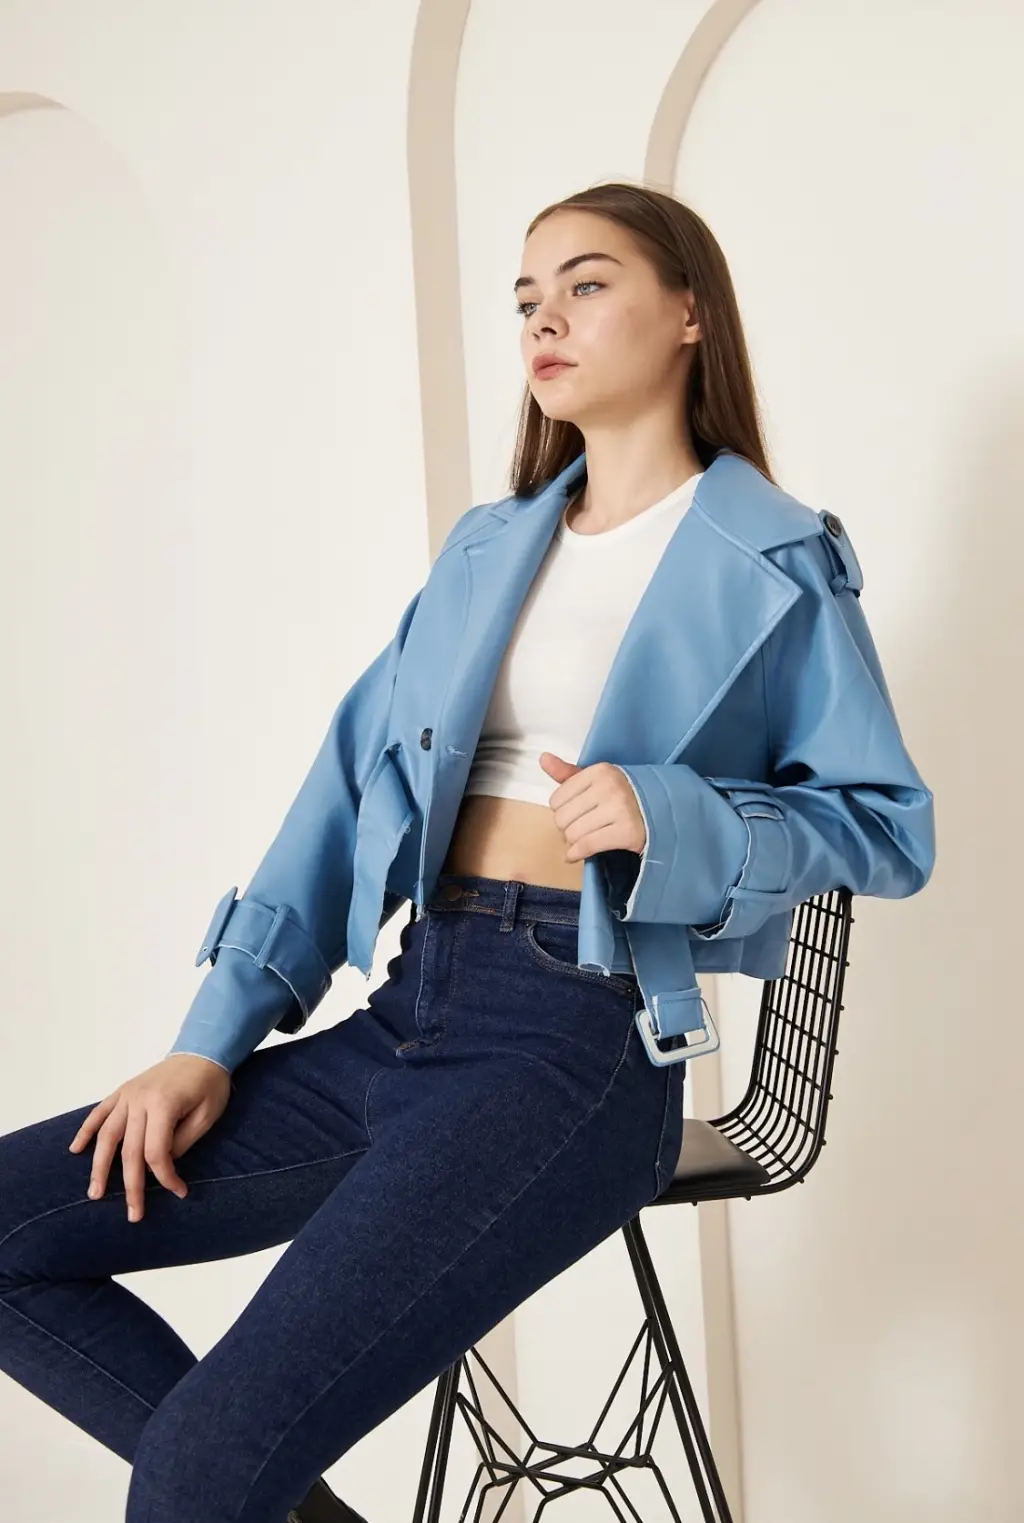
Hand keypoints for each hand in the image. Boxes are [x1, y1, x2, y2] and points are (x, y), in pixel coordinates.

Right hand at [67, 1054, 231, 1222]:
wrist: (201, 1051)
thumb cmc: (209, 1084)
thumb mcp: (207, 1115)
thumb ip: (182, 1141)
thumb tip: (161, 1164)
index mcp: (164, 1105)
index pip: (156, 1152)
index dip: (165, 1177)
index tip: (179, 1191)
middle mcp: (140, 1100)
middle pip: (129, 1151)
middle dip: (132, 1186)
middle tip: (134, 1214)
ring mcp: (127, 1095)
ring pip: (107, 1136)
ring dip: (99, 1167)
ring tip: (95, 1193)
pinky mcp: (122, 1091)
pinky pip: (99, 1113)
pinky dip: (86, 1131)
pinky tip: (75, 1150)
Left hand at [539, 753, 646, 862]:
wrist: (663, 812)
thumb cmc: (624, 795)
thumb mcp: (598, 779)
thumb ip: (568, 773)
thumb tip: (542, 758)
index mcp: (599, 771)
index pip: (557, 799)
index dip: (561, 811)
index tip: (574, 814)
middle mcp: (609, 787)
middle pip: (562, 818)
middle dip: (566, 829)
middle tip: (579, 829)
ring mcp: (619, 809)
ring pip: (573, 834)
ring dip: (573, 842)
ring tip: (585, 839)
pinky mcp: (627, 831)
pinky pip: (588, 846)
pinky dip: (577, 854)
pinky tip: (575, 855)